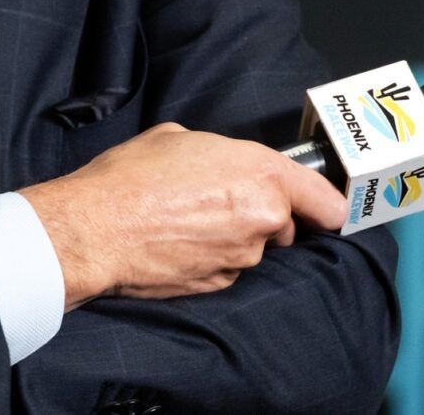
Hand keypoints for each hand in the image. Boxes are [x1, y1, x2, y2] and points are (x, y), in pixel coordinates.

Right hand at [17, 123, 347, 309]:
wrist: (97, 227)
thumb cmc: (133, 176)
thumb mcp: (180, 138)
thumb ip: (221, 154)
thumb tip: (223, 165)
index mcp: (262, 174)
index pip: (324, 200)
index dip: (327, 205)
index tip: (326, 209)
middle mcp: (263, 218)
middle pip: (283, 223)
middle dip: (261, 215)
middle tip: (219, 199)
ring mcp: (243, 257)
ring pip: (252, 247)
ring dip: (231, 236)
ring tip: (186, 219)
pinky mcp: (220, 285)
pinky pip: (227, 268)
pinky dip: (210, 258)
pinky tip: (178, 242)